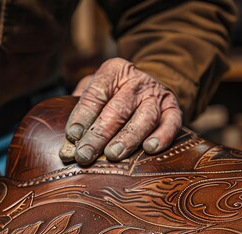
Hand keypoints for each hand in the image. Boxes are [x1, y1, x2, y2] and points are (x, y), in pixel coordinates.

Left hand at [59, 58, 181, 164]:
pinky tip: (150, 149)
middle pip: (117, 109)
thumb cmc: (112, 95)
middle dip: (99, 134)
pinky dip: (162, 136)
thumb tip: (68, 145)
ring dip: (127, 138)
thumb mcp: (94, 91)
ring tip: (112, 155)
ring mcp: (156, 94)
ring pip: (144, 116)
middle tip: (85, 155)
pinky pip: (171, 123)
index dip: (83, 116)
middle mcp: (136, 81)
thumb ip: (80, 112)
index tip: (72, 136)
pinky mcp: (172, 109)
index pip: (95, 94)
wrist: (147, 85)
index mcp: (113, 71)